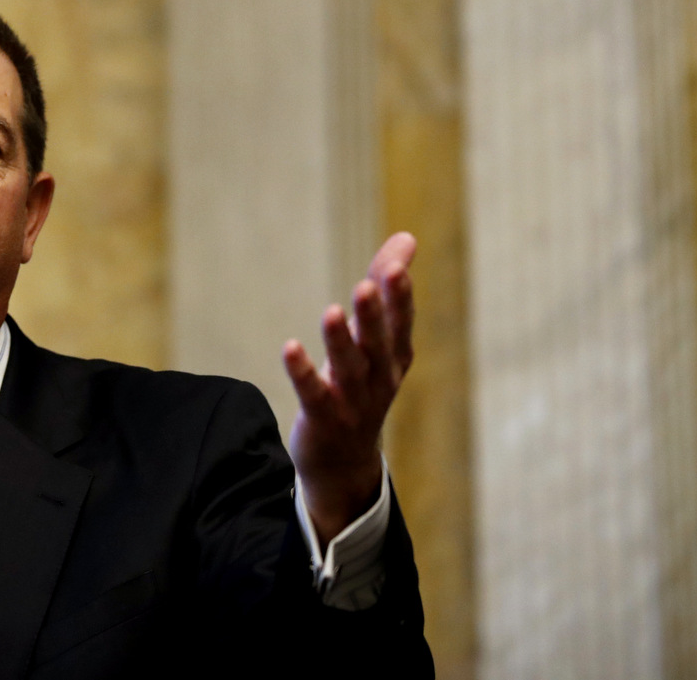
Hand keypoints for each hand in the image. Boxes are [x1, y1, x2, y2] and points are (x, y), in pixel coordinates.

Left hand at [282, 232, 415, 540]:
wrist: (345, 460)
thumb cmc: (363, 385)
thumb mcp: (378, 339)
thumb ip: (386, 287)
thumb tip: (406, 237)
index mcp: (395, 357)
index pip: (401, 324)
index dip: (400, 297)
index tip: (396, 267)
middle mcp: (380, 379)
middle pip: (378, 344)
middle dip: (375, 315)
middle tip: (368, 283)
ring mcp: (354, 402)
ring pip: (349, 369)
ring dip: (340, 341)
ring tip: (331, 311)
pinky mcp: (323, 418)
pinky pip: (313, 394)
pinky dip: (302, 373)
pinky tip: (289, 348)